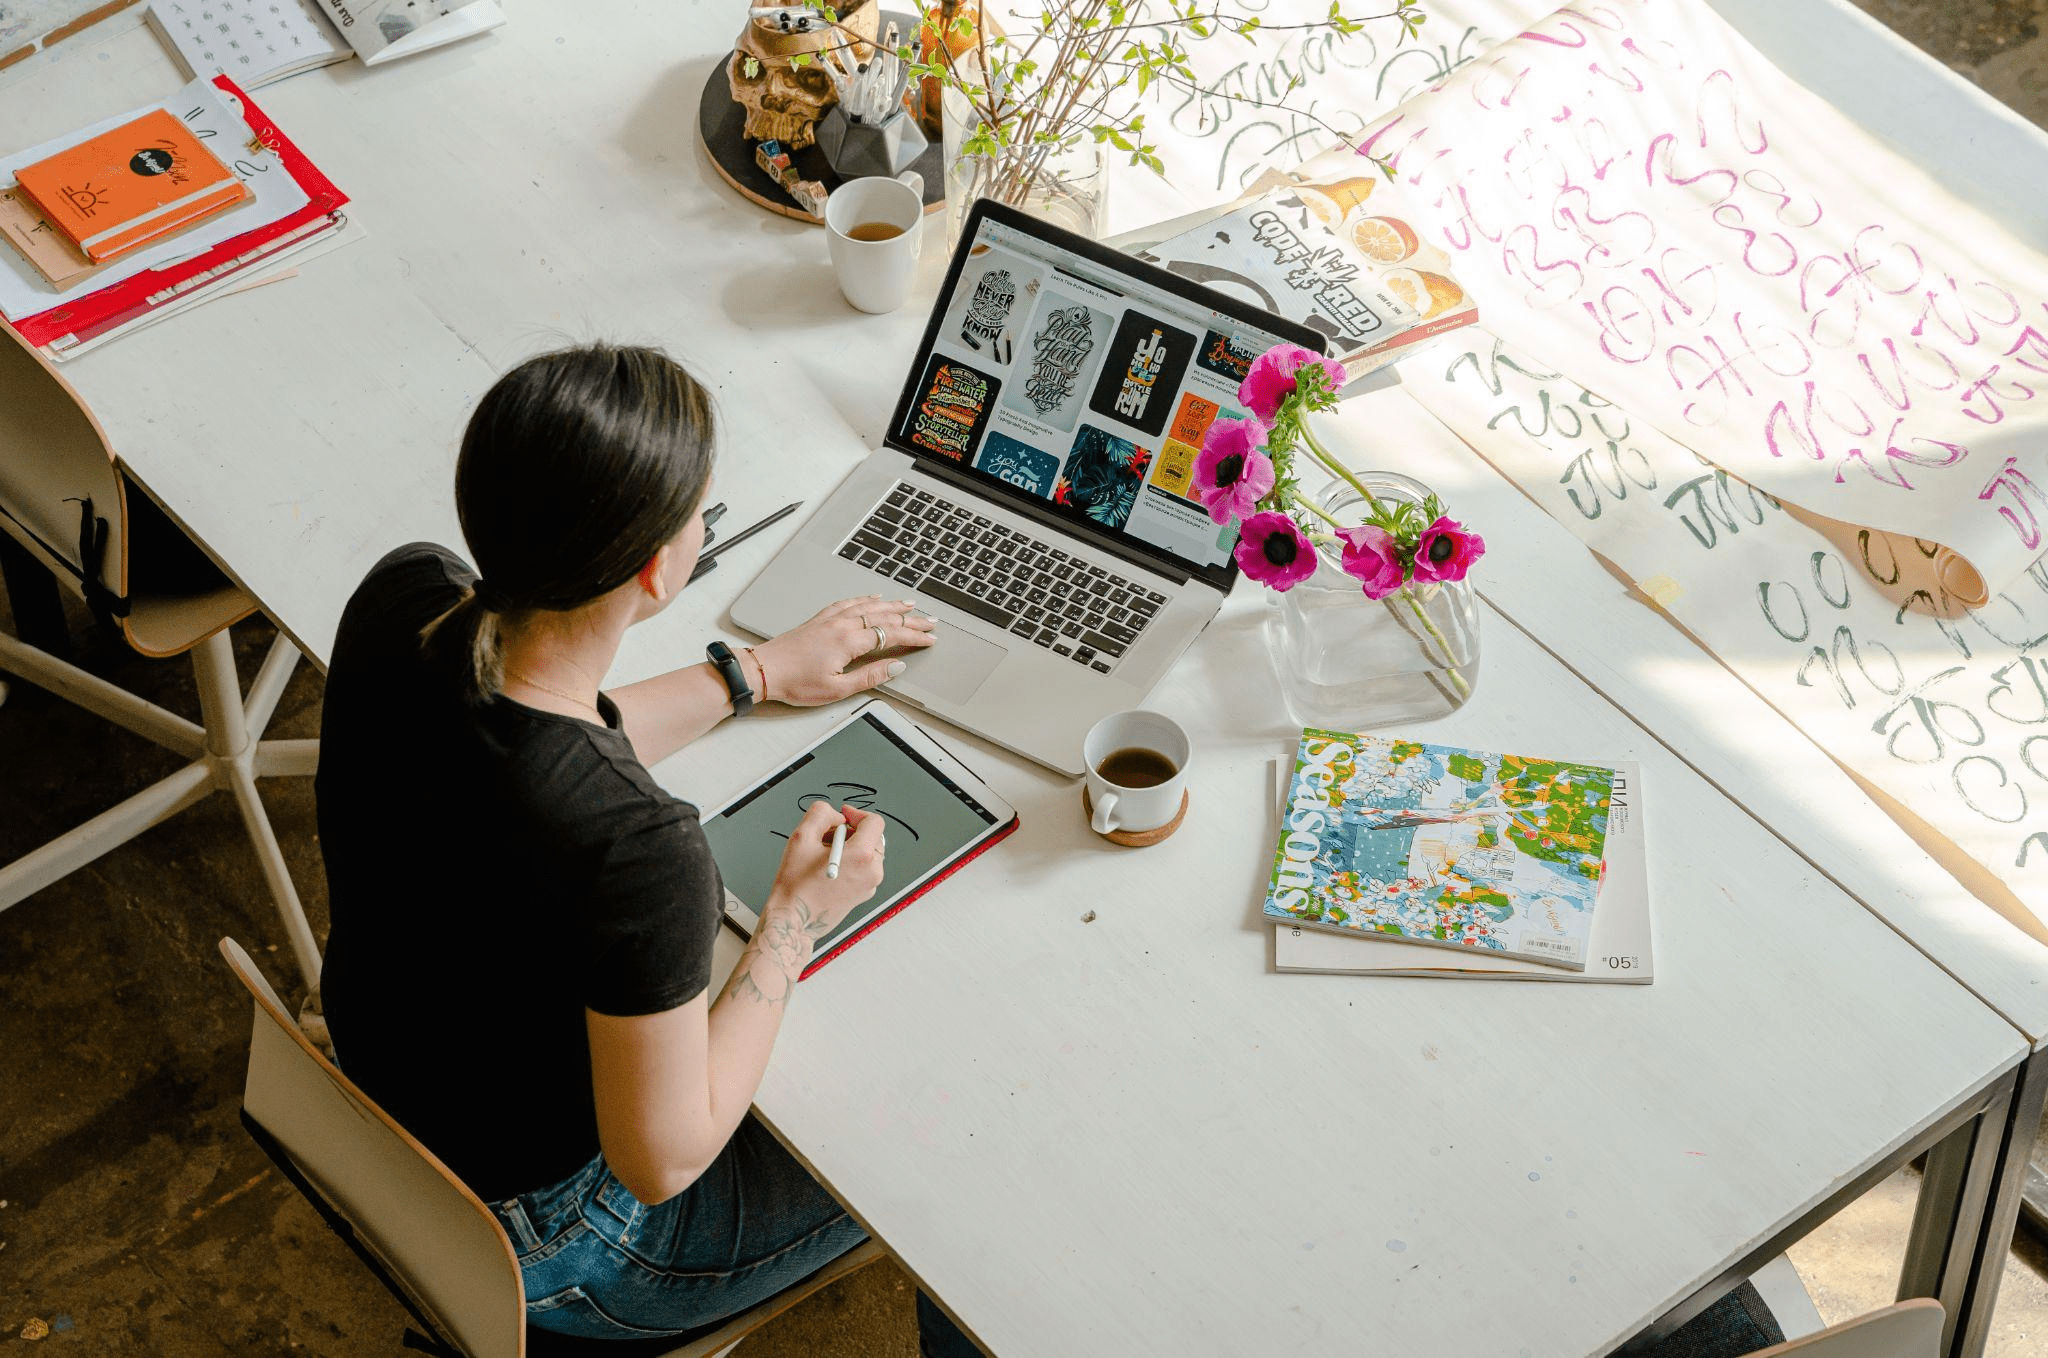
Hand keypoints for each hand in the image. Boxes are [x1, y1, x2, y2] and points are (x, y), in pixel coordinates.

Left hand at [750, 595, 936, 705]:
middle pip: (885, 617)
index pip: (892, 635)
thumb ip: (870, 677)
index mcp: (849, 642)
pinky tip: (872, 597)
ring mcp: (830, 619)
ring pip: (869, 606)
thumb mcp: (837, 689)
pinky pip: (849, 602)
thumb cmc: (795, 682)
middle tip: (930, 621)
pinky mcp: (820, 619)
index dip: (914, 637)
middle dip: (911, 618)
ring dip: (892, 604)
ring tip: (910, 603)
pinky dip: (865, 598)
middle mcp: (842, 625)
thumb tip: (895, 667)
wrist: (764, 670)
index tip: (929, 639)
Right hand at [769, 803, 886, 938]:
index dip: (856, 814)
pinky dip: (850, 862)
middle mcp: (872, 871)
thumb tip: (836, 815)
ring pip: (868, 853)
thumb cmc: (796, 885)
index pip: (874, 822)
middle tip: (827, 837)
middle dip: (851, 831)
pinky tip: (828, 869)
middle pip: (872, 837)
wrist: (794, 920)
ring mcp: (870, 885)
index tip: (842, 816)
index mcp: (862, 856)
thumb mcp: (802, 837)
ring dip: (850, 847)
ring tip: (824, 855)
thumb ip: (821, 814)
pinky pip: (864, 869)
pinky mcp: (864, 895)